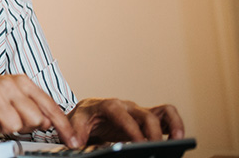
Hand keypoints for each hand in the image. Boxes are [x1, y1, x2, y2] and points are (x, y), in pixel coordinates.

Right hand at [0, 75, 77, 145]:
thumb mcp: (13, 95)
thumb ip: (33, 107)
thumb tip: (50, 122)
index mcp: (22, 81)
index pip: (49, 106)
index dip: (63, 126)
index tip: (72, 140)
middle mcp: (8, 84)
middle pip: (33, 120)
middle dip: (24, 126)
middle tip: (10, 118)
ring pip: (13, 126)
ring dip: (4, 127)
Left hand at [68, 98, 184, 145]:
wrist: (89, 112)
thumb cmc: (85, 117)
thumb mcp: (76, 122)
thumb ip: (75, 132)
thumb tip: (76, 143)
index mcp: (108, 105)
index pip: (121, 114)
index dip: (131, 128)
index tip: (138, 143)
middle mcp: (127, 106)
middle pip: (145, 115)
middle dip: (152, 132)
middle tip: (154, 148)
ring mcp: (139, 112)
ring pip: (161, 112)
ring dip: (172, 124)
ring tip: (177, 140)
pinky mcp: (147, 118)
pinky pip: (166, 116)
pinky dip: (174, 124)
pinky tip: (177, 139)